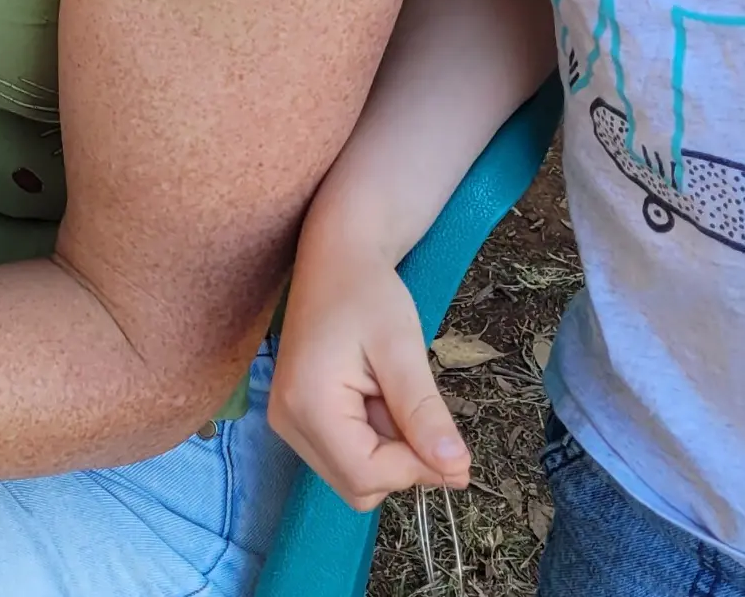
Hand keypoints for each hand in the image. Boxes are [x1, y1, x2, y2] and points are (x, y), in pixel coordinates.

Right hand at [271, 241, 469, 510]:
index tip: (450, 444)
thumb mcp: (403, 349)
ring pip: (353, 476)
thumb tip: (456, 471)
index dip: (416, 469)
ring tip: (390, 395)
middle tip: (412, 405)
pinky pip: (344, 457)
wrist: (336, 258)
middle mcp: (287, 422)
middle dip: (401, 461)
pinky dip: (373, 441)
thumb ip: (424, 414)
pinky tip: (376, 399)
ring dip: (388, 451)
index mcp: (309, 404)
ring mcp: (288, 423)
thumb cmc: (369, 293)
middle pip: (358, 485)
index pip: (367, 475)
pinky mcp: (297, 419)